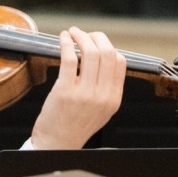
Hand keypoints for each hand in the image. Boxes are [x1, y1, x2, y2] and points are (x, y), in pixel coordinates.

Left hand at [30, 27, 125, 149]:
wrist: (57, 144)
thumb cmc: (76, 125)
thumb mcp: (101, 110)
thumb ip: (106, 87)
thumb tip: (104, 57)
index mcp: (114, 99)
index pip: (120, 62)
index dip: (108, 46)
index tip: (96, 42)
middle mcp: (102, 96)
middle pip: (107, 53)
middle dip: (95, 37)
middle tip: (83, 34)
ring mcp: (84, 94)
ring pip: (90, 53)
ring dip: (80, 36)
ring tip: (72, 33)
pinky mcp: (64, 91)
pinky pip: (70, 58)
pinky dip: (66, 43)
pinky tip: (63, 38)